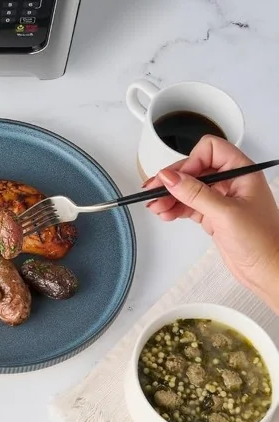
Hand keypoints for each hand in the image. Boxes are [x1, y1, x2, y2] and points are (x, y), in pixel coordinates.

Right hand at [146, 136, 278, 310]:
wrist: (268, 270)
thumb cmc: (262, 242)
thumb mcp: (225, 213)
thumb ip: (195, 193)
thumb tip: (169, 177)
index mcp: (242, 173)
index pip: (210, 150)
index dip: (191, 162)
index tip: (176, 179)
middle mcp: (231, 182)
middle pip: (194, 169)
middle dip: (173, 180)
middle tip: (153, 191)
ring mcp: (221, 198)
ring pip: (188, 187)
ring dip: (169, 195)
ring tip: (156, 206)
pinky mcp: (213, 214)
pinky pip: (188, 204)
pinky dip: (174, 207)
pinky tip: (165, 213)